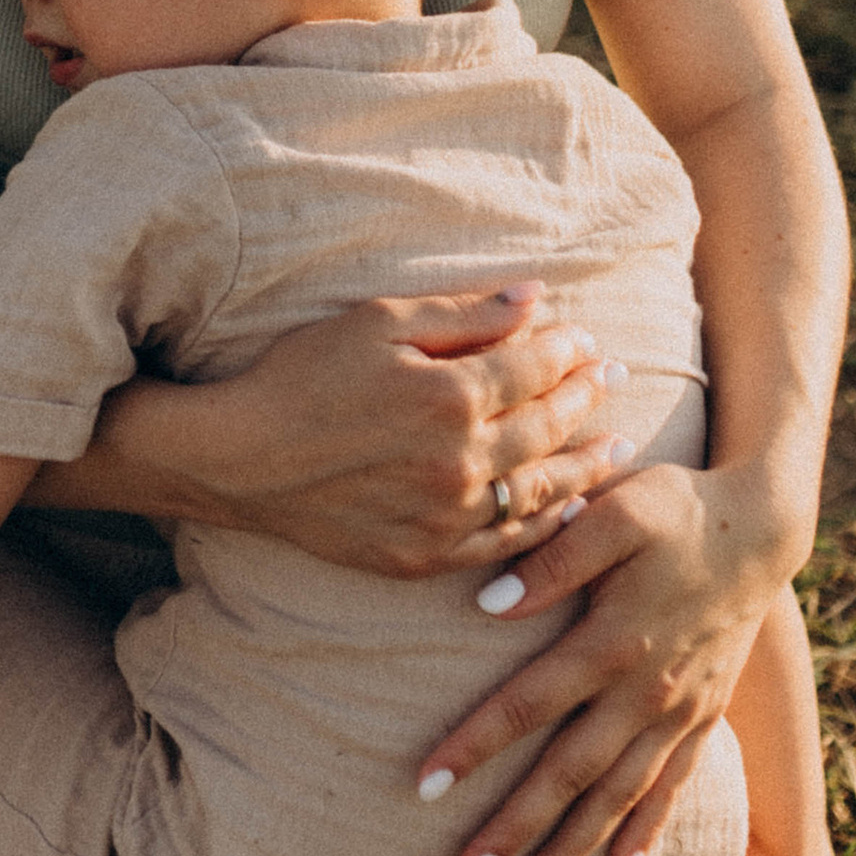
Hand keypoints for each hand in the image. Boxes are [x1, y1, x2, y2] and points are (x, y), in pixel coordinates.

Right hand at [149, 285, 634, 580]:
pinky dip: (546, 523)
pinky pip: (506, 543)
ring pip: (540, 491)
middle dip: (587, 397)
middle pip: (547, 426)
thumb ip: (464, 314)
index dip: (567, 349)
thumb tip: (535, 299)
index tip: (584, 338)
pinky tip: (569, 507)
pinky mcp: (426, 555)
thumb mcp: (378, 321)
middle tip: (614, 378)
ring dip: (585, 465)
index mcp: (450, 396)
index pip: (535, 368)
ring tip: (616, 447)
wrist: (239, 459)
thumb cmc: (302, 376)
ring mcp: (447, 517)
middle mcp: (461, 462)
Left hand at [415, 458, 794, 855]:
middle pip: (570, 770)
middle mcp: (646, 690)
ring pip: (620, 794)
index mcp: (611, 640)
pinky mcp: (705, 716)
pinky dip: (647, 831)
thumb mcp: (614, 511)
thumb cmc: (675, 508)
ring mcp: (680, 710)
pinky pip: (674, 786)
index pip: (527, 704)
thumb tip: (487, 604)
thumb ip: (552, 559)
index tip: (424, 786)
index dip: (474, 747)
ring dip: (574, 846)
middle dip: (518, 825)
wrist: (761, 528)